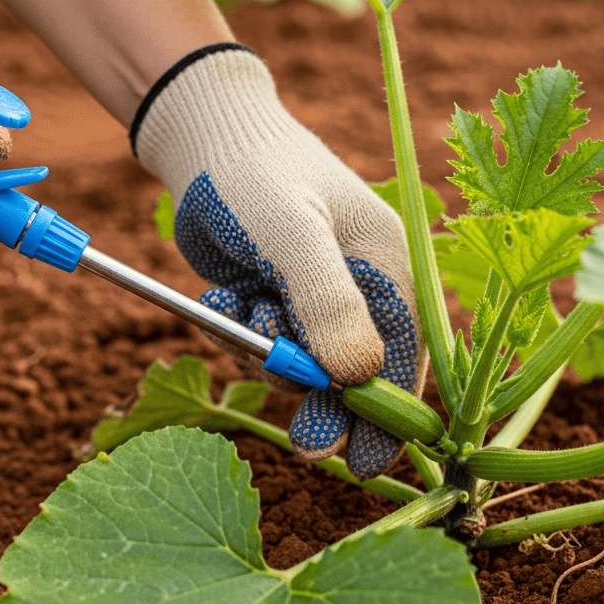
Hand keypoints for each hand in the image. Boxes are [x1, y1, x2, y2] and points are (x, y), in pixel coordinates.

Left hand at [133, 44, 426, 479]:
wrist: (200, 139)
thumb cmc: (256, 173)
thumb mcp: (293, 234)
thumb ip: (327, 302)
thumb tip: (357, 376)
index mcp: (388, 265)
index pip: (403, 356)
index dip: (386, 415)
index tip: (362, 463)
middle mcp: (359, 284)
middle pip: (353, 373)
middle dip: (323, 404)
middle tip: (304, 448)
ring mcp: (314, 294)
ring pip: (298, 363)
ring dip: (265, 353)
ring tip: (243, 304)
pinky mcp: (274, 298)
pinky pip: (260, 346)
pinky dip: (237, 335)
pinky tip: (223, 300)